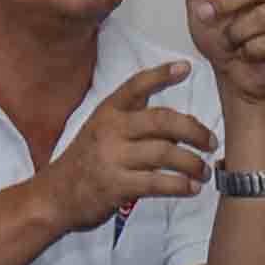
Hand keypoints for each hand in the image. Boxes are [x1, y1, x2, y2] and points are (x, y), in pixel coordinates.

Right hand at [39, 60, 217, 230]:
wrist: (53, 197)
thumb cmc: (85, 163)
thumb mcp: (101, 131)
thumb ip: (134, 122)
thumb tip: (180, 125)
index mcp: (108, 112)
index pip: (136, 86)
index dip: (162, 75)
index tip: (185, 67)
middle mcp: (110, 130)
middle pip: (163, 121)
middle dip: (194, 131)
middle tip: (211, 142)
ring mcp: (112, 157)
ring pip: (165, 153)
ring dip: (193, 163)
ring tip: (204, 172)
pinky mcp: (116, 185)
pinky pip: (158, 183)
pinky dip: (180, 185)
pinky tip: (192, 188)